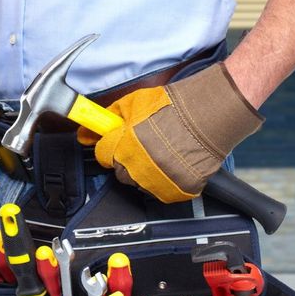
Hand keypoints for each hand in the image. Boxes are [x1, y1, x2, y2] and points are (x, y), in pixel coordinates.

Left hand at [77, 63, 263, 202]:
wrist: (207, 116)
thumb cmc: (171, 107)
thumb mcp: (132, 104)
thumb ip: (108, 119)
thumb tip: (86, 132)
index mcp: (123, 148)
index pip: (103, 155)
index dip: (111, 146)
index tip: (118, 142)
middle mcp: (137, 170)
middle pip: (121, 173)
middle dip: (126, 160)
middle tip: (143, 146)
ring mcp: (157, 183)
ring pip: (141, 183)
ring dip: (146, 172)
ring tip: (162, 153)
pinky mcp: (178, 191)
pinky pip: (164, 191)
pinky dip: (166, 181)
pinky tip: (174, 164)